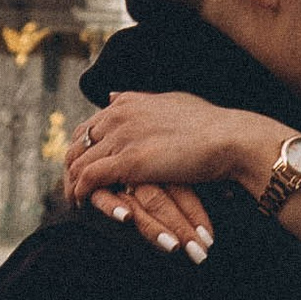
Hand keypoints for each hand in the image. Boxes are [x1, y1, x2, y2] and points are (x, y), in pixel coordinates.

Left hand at [69, 94, 282, 260]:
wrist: (229, 138)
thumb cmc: (210, 125)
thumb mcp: (172, 102)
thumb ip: (141, 101)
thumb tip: (112, 95)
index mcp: (127, 102)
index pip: (89, 125)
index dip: (82, 148)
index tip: (83, 165)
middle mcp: (118, 115)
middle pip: (77, 143)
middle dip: (71, 166)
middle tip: (72, 187)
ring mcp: (121, 137)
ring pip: (79, 162)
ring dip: (73, 184)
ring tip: (75, 200)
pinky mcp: (127, 161)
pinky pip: (90, 178)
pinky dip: (81, 192)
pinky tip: (82, 203)